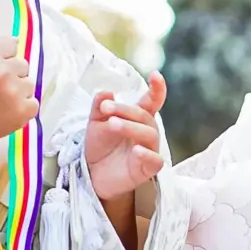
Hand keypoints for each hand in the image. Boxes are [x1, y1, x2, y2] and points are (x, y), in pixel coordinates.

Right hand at [0, 36, 37, 189]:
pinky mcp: (22, 112)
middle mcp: (2, 73)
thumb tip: (17, 41)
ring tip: (1, 100)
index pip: (12, 45)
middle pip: (23, 64)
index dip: (3, 58)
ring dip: (18, 91)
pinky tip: (7, 111)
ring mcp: (14, 93)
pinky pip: (33, 103)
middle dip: (12, 74)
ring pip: (29, 83)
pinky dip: (23, 108)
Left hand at [87, 73, 168, 201]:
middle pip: (144, 116)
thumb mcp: (95, 123)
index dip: (157, 88)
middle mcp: (146, 131)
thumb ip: (100, 107)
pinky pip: (155, 161)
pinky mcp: (147, 168)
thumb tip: (106, 92)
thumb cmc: (100, 146)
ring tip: (112, 124)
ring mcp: (149, 149)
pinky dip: (147, 154)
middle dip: (125, 110)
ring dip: (130, 126)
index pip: (152, 101)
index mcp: (137, 117)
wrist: (93, 175)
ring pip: (149, 134)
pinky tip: (135, 150)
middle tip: (106, 109)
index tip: (155, 75)